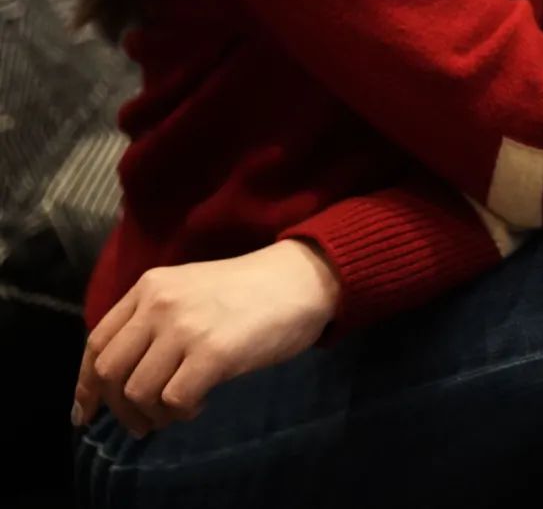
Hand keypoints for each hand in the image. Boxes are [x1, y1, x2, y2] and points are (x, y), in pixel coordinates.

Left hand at [72, 238, 340, 436]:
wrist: (298, 279)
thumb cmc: (247, 289)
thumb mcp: (188, 290)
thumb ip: (153, 320)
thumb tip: (120, 377)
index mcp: (150, 286)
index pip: (97, 341)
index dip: (86, 384)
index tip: (86, 413)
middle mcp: (159, 304)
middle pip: (109, 371)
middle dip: (119, 408)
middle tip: (143, 422)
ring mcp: (185, 328)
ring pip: (138, 392)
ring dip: (153, 415)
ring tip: (178, 410)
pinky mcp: (213, 353)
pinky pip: (174, 401)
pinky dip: (182, 413)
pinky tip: (202, 401)